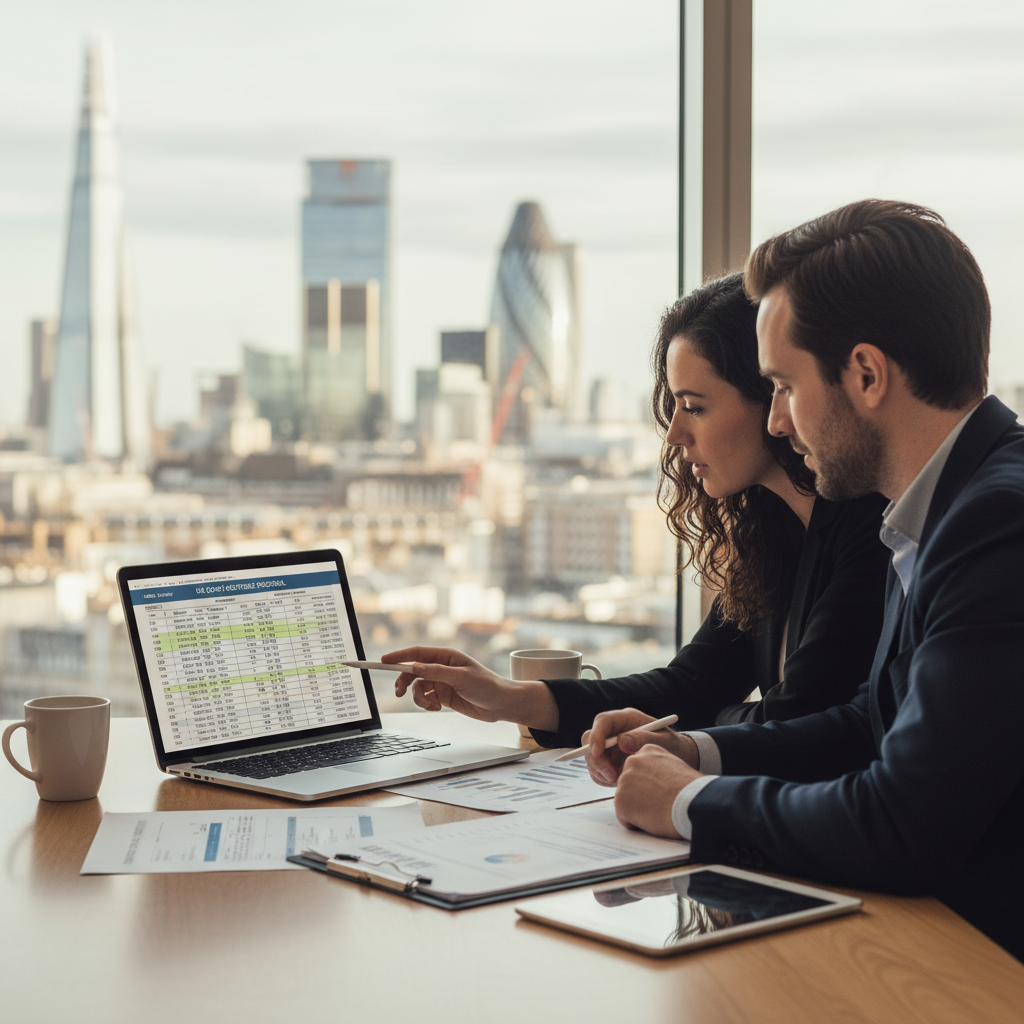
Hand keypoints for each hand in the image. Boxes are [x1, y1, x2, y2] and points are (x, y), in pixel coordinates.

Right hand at [383, 647, 557, 729]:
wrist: (500, 705)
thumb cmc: (486, 685)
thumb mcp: (461, 678)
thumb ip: (437, 672)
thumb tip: (415, 667)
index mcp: (446, 656)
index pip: (417, 653)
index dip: (399, 656)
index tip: (383, 661)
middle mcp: (441, 667)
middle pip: (412, 671)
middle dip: (405, 682)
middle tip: (399, 693)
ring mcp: (441, 681)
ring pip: (417, 688)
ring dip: (418, 698)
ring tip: (431, 706)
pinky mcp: (442, 695)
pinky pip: (424, 699)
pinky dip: (426, 705)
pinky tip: (437, 708)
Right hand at [582, 708, 699, 786]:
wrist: (677, 760)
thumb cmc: (673, 747)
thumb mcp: (663, 741)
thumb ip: (643, 739)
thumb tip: (621, 741)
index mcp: (626, 719)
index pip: (602, 721)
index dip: (596, 735)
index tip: (597, 753)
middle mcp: (614, 731)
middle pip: (590, 739)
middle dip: (596, 759)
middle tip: (612, 775)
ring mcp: (610, 746)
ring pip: (591, 757)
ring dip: (601, 771)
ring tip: (621, 780)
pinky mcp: (609, 761)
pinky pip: (597, 770)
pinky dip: (603, 778)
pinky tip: (620, 781)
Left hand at [614, 743, 704, 838]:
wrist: (692, 803)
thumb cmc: (691, 790)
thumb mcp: (676, 766)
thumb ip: (659, 769)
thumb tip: (654, 782)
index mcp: (648, 751)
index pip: (639, 770)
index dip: (650, 786)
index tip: (663, 790)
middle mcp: (632, 761)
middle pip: (630, 785)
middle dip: (641, 796)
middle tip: (661, 802)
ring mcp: (624, 780)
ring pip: (626, 801)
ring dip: (639, 810)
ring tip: (659, 810)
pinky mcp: (620, 800)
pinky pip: (624, 817)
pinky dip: (636, 823)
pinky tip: (652, 818)